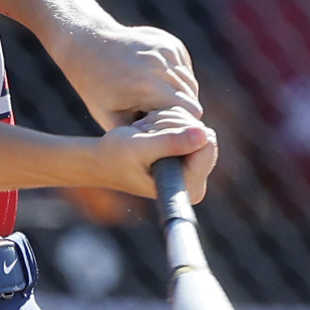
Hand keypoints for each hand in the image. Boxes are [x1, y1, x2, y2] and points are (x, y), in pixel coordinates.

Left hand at [48, 21, 201, 130]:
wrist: (88, 45)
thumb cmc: (96, 88)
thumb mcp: (110, 119)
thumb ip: (140, 134)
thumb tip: (169, 149)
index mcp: (148, 86)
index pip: (187, 113)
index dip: (178, 126)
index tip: (166, 134)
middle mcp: (161, 64)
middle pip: (190, 99)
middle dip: (179, 113)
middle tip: (160, 123)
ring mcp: (167, 49)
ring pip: (190, 84)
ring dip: (179, 96)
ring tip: (156, 105)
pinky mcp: (170, 42)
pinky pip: (184, 69)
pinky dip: (175, 80)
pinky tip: (156, 85)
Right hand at [84, 106, 216, 201]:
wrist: (102, 161)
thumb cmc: (116, 156)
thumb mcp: (139, 147)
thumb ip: (170, 143)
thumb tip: (204, 135)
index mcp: (188, 188)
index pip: (207, 143)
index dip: (181, 129)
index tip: (154, 135)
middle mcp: (195, 182)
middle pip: (203, 134)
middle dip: (174, 126)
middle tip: (146, 135)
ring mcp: (192, 171)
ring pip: (195, 126)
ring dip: (167, 123)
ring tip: (144, 136)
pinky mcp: (187, 159)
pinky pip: (189, 126)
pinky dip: (168, 122)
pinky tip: (149, 134)